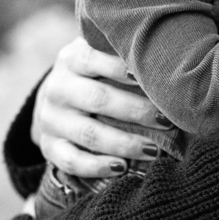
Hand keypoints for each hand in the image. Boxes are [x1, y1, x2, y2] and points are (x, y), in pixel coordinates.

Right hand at [31, 39, 173, 179]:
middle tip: (167, 120)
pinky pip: (72, 161)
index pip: (95, 59)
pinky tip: (123, 168)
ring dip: (124, 143)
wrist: (57, 97)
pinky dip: (98, 167)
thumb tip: (168, 51)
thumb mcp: (102, 54)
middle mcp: (57, 88)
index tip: (154, 78)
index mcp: (71, 59)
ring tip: (154, 150)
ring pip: (89, 133)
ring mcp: (51, 119)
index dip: (123, 68)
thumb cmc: (96, 72)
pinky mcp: (49, 146)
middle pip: (98, 99)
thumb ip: (125, 50)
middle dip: (136, 111)